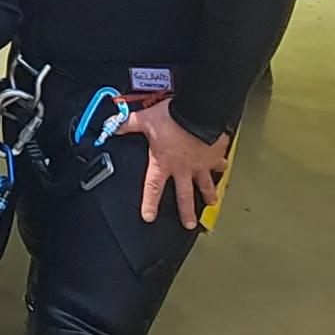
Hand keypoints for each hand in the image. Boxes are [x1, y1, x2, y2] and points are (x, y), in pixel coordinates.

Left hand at [121, 100, 232, 229]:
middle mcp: (184, 168)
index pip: (153, 188)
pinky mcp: (216, 156)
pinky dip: (222, 166)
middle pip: (184, 196)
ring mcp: (202, 164)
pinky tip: (224, 169)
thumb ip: (127, 124)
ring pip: (206, 185)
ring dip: (208, 194)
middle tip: (189, 224)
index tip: (149, 217)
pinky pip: (220, 164)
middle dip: (186, 212)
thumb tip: (110, 125)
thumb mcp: (145, 120)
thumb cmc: (173, 117)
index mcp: (164, 162)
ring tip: (211, 202)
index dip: (150, 203)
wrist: (199, 111)